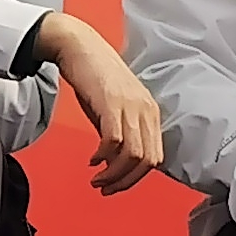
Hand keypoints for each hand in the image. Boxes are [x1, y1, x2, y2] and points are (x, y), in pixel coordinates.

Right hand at [38, 14, 169, 194]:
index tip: (116, 185)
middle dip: (126, 181)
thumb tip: (113, 160)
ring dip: (114, 174)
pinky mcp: (112, 103)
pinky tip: (92, 159)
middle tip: (106, 189)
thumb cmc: (95, 76)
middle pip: (147, 160)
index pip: (155, 156)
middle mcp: (145, 109)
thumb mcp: (114, 107)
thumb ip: (119, 131)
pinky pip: (114, 141)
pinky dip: (103, 157)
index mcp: (150, 112)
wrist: (80, 47)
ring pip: (133, 155)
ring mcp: (130, 106)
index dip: (136, 178)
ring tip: (97, 179)